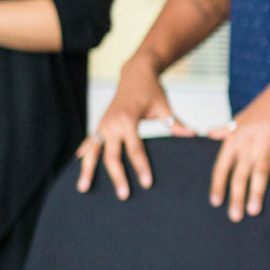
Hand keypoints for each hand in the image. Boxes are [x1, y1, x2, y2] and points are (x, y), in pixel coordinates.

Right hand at [76, 56, 193, 199]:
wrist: (135, 74)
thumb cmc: (152, 91)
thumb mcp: (165, 105)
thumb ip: (175, 123)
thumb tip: (193, 135)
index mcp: (128, 120)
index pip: (135, 149)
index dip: (141, 167)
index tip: (146, 184)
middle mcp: (112, 123)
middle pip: (112, 156)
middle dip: (117, 176)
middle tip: (124, 196)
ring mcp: (102, 124)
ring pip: (92, 151)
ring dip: (87, 170)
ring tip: (83, 189)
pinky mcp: (99, 125)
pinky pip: (88, 142)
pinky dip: (83, 155)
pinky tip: (76, 169)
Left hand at [206, 80, 269, 222]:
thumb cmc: (262, 108)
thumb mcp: (239, 119)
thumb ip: (223, 130)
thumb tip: (207, 134)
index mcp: (234, 139)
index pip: (222, 166)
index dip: (218, 185)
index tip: (215, 202)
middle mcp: (249, 144)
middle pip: (240, 174)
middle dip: (236, 196)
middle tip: (234, 216)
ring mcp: (268, 145)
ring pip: (260, 173)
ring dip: (257, 193)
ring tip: (254, 210)